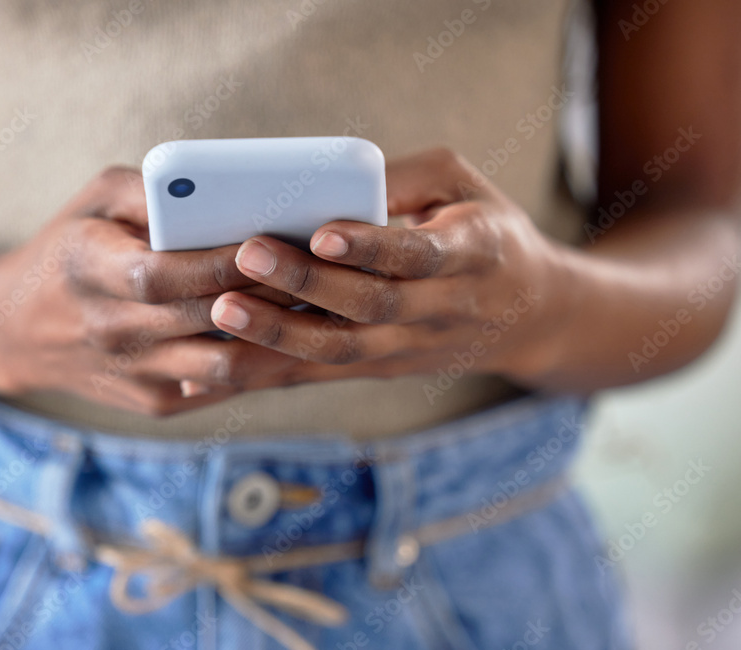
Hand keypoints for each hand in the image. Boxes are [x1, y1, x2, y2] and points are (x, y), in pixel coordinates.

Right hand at [0, 167, 307, 414]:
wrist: (17, 331)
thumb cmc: (67, 250)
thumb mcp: (93, 202)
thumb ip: (149, 190)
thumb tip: (217, 189)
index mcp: (88, 268)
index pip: (164, 274)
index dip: (222, 262)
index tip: (271, 240)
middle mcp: (109, 329)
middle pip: (207, 317)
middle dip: (268, 293)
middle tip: (320, 268)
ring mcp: (133, 373)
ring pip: (224, 363)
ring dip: (276, 336)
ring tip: (313, 304)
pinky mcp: (153, 403)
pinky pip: (218, 385)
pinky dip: (257, 360)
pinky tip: (286, 333)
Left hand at [208, 148, 577, 385]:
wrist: (528, 315)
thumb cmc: (485, 232)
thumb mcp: (463, 185)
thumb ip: (401, 178)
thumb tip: (324, 176)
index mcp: (472, 252)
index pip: (419, 254)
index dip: (372, 247)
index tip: (323, 230)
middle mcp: (442, 308)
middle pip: (370, 306)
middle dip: (306, 283)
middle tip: (247, 254)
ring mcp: (409, 348)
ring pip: (341, 351)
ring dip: (279, 336)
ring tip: (223, 312)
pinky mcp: (381, 368)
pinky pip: (320, 375)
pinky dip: (269, 374)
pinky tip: (218, 368)